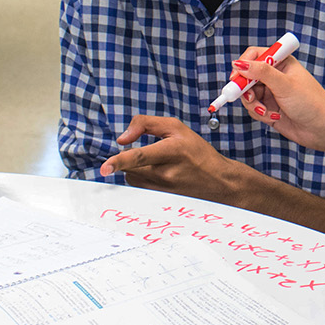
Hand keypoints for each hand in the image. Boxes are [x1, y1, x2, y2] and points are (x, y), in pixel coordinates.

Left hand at [98, 116, 253, 204]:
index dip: (120, 161)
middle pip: (131, 167)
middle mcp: (167, 173)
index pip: (140, 156)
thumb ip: (146, 124)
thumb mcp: (176, 128)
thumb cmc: (198, 153)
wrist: (219, 181)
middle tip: (149, 154)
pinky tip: (159, 175)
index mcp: (173, 151)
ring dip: (136, 169)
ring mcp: (164, 190)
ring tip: (157, 165)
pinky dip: (143, 179)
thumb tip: (122, 139)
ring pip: (132, 178)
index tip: (105, 168)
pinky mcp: (161, 200)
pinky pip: (140, 187)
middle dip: (130, 159)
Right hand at [230, 48, 324, 152]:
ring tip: (265, 111)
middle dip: (246, 89)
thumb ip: (261, 73)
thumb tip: (239, 63)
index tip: (237, 77)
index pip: (254, 55)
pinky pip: (254, 109)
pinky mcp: (269, 109)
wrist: (324, 129)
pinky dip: (260, 114)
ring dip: (254, 105)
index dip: (243, 65)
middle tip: (250, 98)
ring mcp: (272, 93)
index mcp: (281, 62)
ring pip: (248, 95)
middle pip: (247, 76)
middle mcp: (275, 76)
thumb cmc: (311, 103)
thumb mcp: (284, 84)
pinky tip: (274, 118)